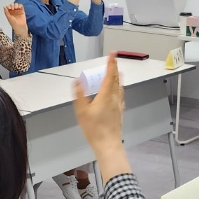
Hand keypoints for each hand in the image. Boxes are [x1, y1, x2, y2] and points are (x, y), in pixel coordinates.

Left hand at [3, 2, 28, 35]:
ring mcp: (18, 10)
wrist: (19, 26)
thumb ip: (6, 12)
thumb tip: (4, 7)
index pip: (8, 6)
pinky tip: (19, 7)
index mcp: (9, 12)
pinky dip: (20, 5)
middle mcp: (13, 11)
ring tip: (16, 8)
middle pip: (12, 4)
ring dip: (16, 5)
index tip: (9, 8)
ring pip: (16, 4)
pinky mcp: (22, 10)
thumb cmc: (14, 23)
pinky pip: (21, 6)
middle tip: (12, 8)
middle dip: (12, 5)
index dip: (8, 6)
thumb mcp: (9, 17)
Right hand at [73, 54, 128, 179]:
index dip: (111, 63)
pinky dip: (118, 89)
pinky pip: (120, 96)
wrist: (108, 144)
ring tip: (117, 73)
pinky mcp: (119, 112)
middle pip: (116, 80)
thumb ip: (80, 94)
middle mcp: (114, 98)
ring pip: (120, 88)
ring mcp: (118, 105)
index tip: (113, 54)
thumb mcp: (82, 111)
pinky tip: (117, 93)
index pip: (109, 75)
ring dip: (118, 78)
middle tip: (113, 60)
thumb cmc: (94, 129)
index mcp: (105, 95)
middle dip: (115, 69)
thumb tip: (78, 80)